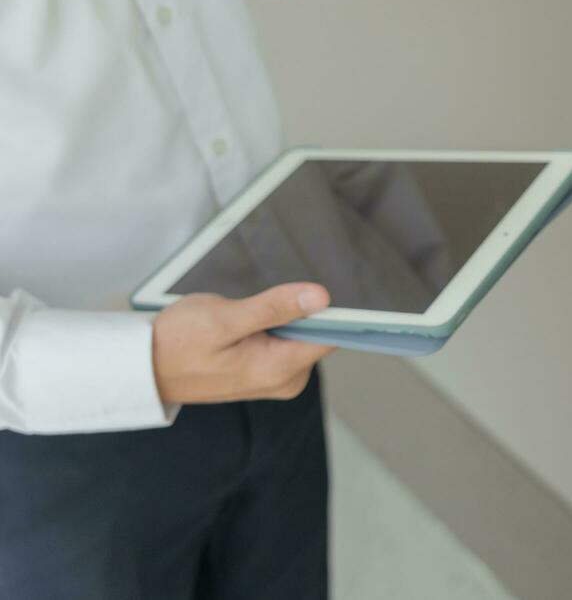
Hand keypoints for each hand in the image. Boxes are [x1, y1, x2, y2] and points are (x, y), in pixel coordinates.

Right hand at [152, 283, 335, 403]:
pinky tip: (250, 319)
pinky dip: (275, 325)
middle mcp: (286, 380)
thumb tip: (321, 297)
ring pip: (301, 335)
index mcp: (280, 369)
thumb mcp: (225, 318)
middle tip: (268, 296)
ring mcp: (277, 378)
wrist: (145, 366)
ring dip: (284, 316)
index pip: (332, 336)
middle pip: (319, 333)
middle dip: (302, 310)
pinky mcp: (266, 372)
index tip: (323, 286)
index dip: (331, 309)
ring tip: (250, 310)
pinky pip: (286, 342)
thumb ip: (274, 307)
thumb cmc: (177, 343)